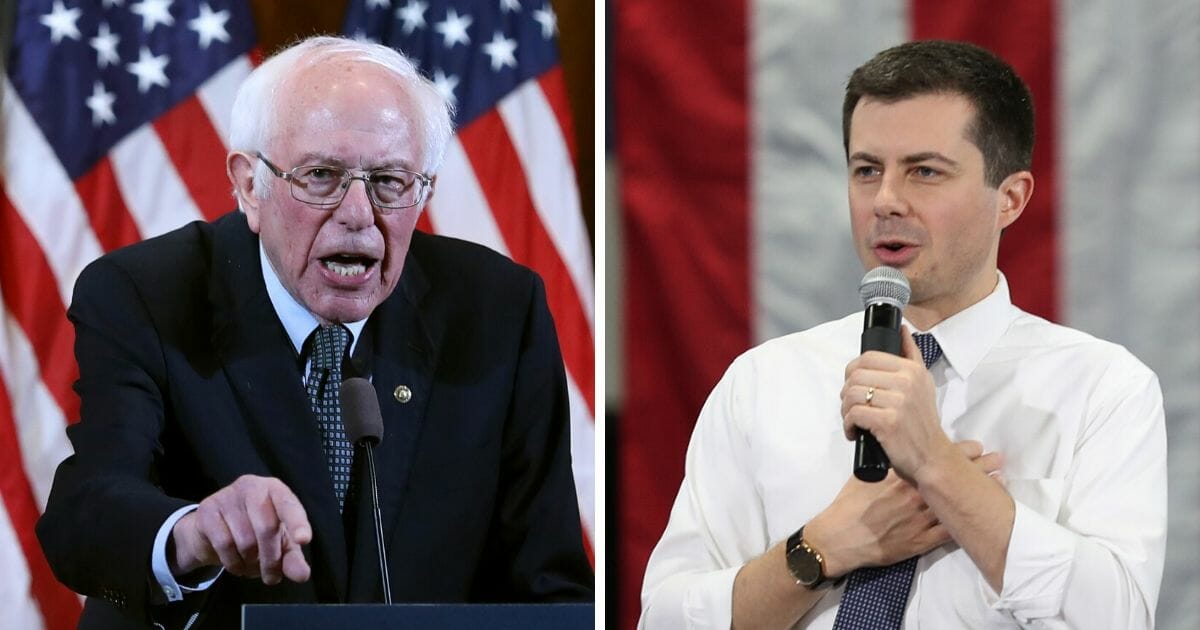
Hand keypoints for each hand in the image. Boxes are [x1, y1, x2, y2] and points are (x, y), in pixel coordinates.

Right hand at [171, 475, 311, 584]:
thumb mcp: (279, 544)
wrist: (212, 532)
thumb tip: (302, 576)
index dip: (297, 523)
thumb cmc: (255, 531)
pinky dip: (233, 562)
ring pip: (245, 540)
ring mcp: (227, 496)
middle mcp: (252, 487)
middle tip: (272, 578)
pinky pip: (224, 544)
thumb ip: (292, 558)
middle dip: (271, 559)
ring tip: (252, 566)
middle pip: (267, 528)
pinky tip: (236, 564)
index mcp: (275, 490)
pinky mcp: (207, 510)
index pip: (289, 505)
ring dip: (251, 563)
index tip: (303, 540)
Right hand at [806, 441, 1002, 576]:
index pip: (935, 460)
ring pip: (955, 503)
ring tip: (1000, 482)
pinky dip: (967, 522)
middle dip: (977, 468)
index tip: (975, 445)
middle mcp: (915, 496)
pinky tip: (982, 516)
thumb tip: (896, 451)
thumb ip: (885, 464)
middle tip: (998, 459)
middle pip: (952, 479)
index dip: (958, 452)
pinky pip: (949, 532)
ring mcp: (920, 520)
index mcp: (901, 478)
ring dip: (977, 492)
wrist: (842, 538)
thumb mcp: (864, 475)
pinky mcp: (920, 542)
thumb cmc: (849, 505)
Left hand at [840, 325, 955, 480]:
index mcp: (912, 370)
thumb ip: (912, 355)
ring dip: (845, 410)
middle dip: (846, 392)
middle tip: (851, 407)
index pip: (868, 357)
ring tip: (853, 420)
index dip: (853, 371)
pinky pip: (853, 414)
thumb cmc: (923, 423)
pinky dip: (848, 425)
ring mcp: (898, 402)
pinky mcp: (888, 422)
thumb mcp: (924, 384)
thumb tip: (902, 328)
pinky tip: (855, 432)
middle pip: (855, 375)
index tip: (854, 386)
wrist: (932, 457)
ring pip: (851, 394)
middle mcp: (906, 382)